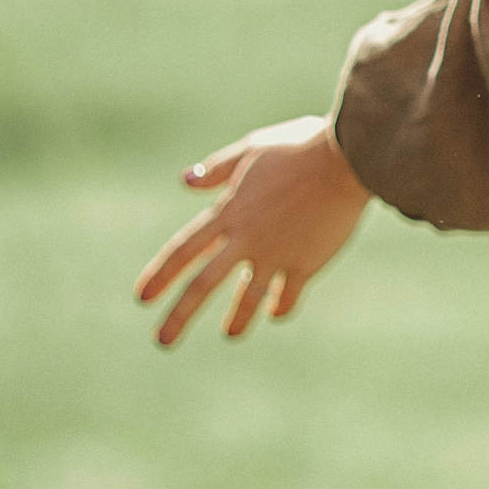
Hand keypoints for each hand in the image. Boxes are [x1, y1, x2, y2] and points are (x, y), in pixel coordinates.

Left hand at [135, 117, 371, 346]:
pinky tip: (277, 311)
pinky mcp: (305, 265)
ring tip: (230, 335)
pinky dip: (280, 306)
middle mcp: (247, 239)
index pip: (184, 248)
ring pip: (247, 298)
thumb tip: (186, 181)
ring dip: (237, 320)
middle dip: (180, 315)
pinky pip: (288, 296)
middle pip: (204, 284)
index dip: (161, 274)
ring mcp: (276, 255)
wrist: (347, 160)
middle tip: (162, 341)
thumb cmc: (300, 146)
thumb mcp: (252, 149)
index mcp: (230, 210)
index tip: (142, 297)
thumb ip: (218, 169)